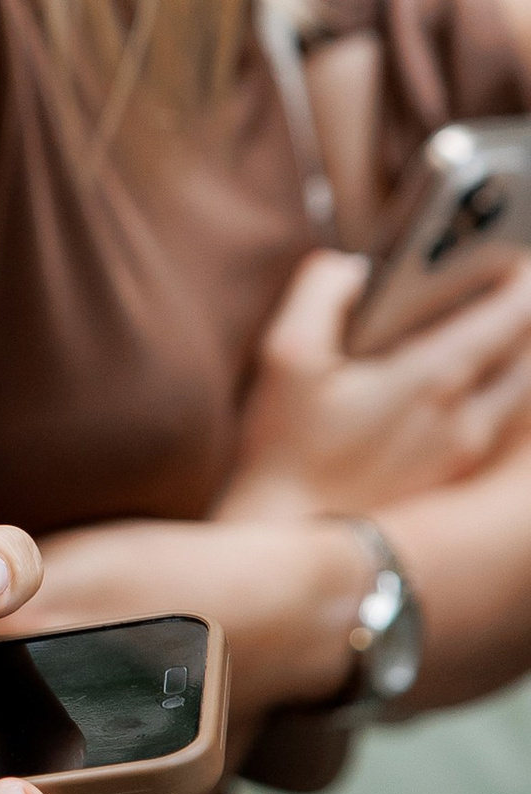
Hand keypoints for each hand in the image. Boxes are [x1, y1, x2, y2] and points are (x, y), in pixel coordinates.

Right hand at [229, 246, 530, 521]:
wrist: (291, 536)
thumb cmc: (286, 446)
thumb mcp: (286, 354)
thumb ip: (320, 292)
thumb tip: (351, 266)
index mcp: (432, 379)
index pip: (507, 318)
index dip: (521, 282)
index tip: (517, 256)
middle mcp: (464, 417)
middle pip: (528, 357)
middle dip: (528, 318)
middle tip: (516, 288)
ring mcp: (462, 452)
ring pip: (522, 395)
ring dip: (523, 358)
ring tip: (508, 330)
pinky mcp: (452, 478)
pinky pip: (501, 424)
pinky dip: (506, 393)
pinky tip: (482, 381)